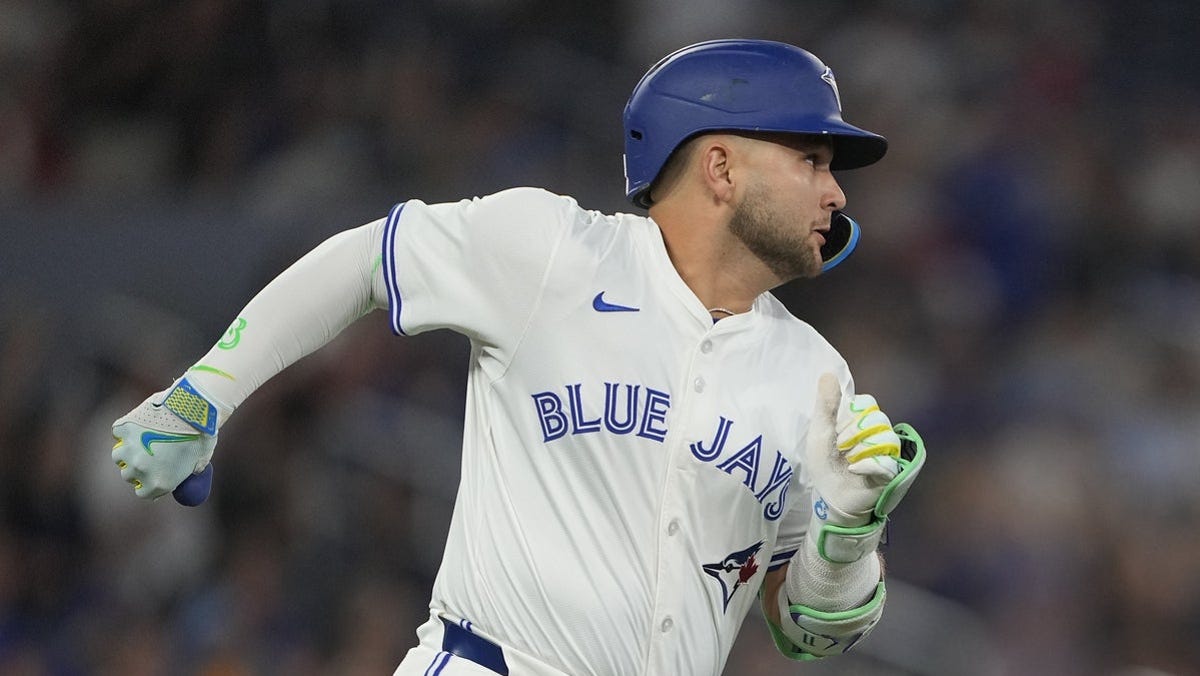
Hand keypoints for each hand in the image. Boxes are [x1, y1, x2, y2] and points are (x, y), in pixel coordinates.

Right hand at [111, 378, 218, 503]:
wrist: (194, 409)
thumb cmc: (203, 434)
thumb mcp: (202, 459)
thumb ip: (192, 468)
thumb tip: (192, 472)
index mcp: (159, 482)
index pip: (143, 493)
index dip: (147, 484)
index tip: (151, 476)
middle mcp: (140, 470)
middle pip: (128, 475)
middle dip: (136, 468)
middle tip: (147, 456)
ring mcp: (129, 449)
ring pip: (118, 456)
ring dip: (127, 450)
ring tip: (141, 441)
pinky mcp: (124, 429)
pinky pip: (118, 433)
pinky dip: (126, 430)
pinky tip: (139, 424)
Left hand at [805, 373, 924, 562]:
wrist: (829, 497)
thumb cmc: (825, 464)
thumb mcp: (820, 432)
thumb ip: (826, 405)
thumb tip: (828, 373)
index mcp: (864, 422)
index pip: (867, 402)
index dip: (849, 415)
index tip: (836, 430)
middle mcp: (880, 434)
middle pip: (876, 418)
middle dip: (852, 433)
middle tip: (840, 448)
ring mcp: (889, 452)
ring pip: (884, 438)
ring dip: (859, 450)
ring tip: (847, 460)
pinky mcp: (891, 473)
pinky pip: (886, 461)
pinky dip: (866, 465)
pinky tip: (854, 469)